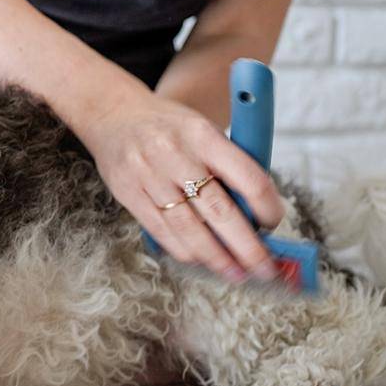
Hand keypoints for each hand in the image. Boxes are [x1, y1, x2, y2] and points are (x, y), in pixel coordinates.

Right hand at [74, 90, 283, 283]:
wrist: (112, 113)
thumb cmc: (167, 125)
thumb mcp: (203, 129)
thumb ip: (228, 165)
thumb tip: (255, 216)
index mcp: (203, 135)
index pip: (248, 178)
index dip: (267, 208)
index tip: (274, 224)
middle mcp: (174, 154)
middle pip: (219, 211)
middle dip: (246, 247)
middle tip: (264, 268)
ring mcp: (148, 175)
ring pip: (188, 227)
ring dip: (215, 256)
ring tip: (235, 272)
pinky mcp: (127, 192)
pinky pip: (160, 230)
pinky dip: (183, 249)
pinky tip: (199, 259)